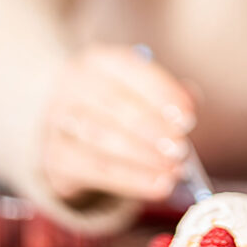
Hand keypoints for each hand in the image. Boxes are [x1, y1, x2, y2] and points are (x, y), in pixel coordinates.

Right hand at [41, 44, 195, 203]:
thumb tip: (191, 101)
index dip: (161, 94)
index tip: (188, 118)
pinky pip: (95, 171)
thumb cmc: (115, 107)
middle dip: (152, 128)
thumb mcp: (137, 90)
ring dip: (143, 156)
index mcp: (98, 61)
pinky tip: (159, 185)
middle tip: (181, 148)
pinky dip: (131, 180)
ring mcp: (58, 122)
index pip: (130, 70)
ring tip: (174, 169)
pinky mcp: (55, 159)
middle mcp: (72, 85)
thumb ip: (165, 94)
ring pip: (102, 139)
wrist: (65, 129)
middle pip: (113, 104)